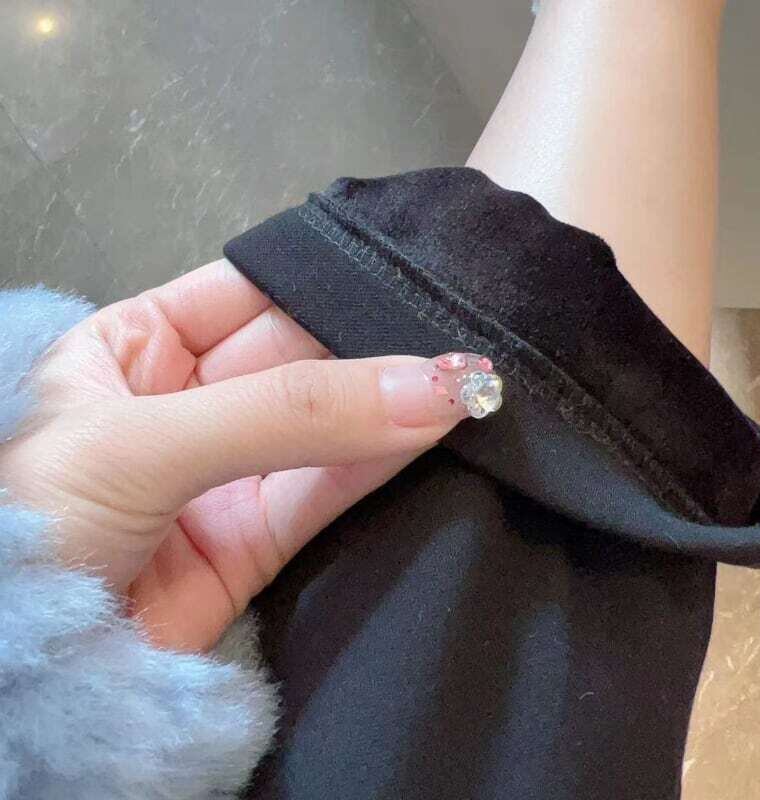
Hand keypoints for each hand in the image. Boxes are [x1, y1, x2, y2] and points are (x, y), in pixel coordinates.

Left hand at [0, 260, 477, 651]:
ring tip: (462, 384)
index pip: (246, 295)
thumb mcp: (141, 442)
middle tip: (447, 335)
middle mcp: (185, 405)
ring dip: (385, 409)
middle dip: (365, 349)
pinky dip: (376, 466)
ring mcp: (222, 477)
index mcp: (132, 349)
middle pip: (294, 360)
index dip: (321, 285)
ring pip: (319, 430)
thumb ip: (287, 412)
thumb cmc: (27, 521)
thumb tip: (426, 384)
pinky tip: (427, 432)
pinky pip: (323, 493)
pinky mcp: (251, 545)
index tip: (402, 277)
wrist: (13, 680)